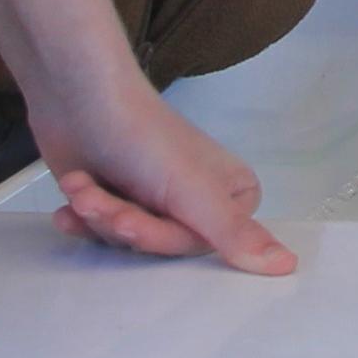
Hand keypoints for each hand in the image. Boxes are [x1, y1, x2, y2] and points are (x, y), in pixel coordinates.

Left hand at [25, 75, 296, 274]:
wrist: (73, 92)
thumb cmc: (141, 134)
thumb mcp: (191, 188)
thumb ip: (235, 234)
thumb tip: (290, 266)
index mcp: (232, 196)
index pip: (199, 248)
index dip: (157, 237)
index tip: (128, 218)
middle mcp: (199, 200)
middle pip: (160, 246)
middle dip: (120, 222)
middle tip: (93, 197)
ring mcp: (157, 200)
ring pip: (129, 242)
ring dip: (97, 216)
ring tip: (79, 186)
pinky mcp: (119, 199)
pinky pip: (104, 234)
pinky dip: (82, 218)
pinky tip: (67, 200)